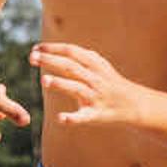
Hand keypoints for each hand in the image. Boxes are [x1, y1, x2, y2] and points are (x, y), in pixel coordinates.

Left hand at [29, 42, 145, 129]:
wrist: (134, 104)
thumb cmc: (112, 83)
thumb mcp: (100, 65)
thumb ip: (81, 56)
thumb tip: (56, 49)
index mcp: (94, 65)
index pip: (71, 52)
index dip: (53, 48)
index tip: (35, 48)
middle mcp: (94, 78)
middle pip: (70, 66)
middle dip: (51, 61)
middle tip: (32, 58)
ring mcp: (95, 96)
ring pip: (77, 88)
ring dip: (61, 84)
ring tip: (44, 80)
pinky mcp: (96, 114)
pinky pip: (84, 117)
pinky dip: (72, 118)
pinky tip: (61, 119)